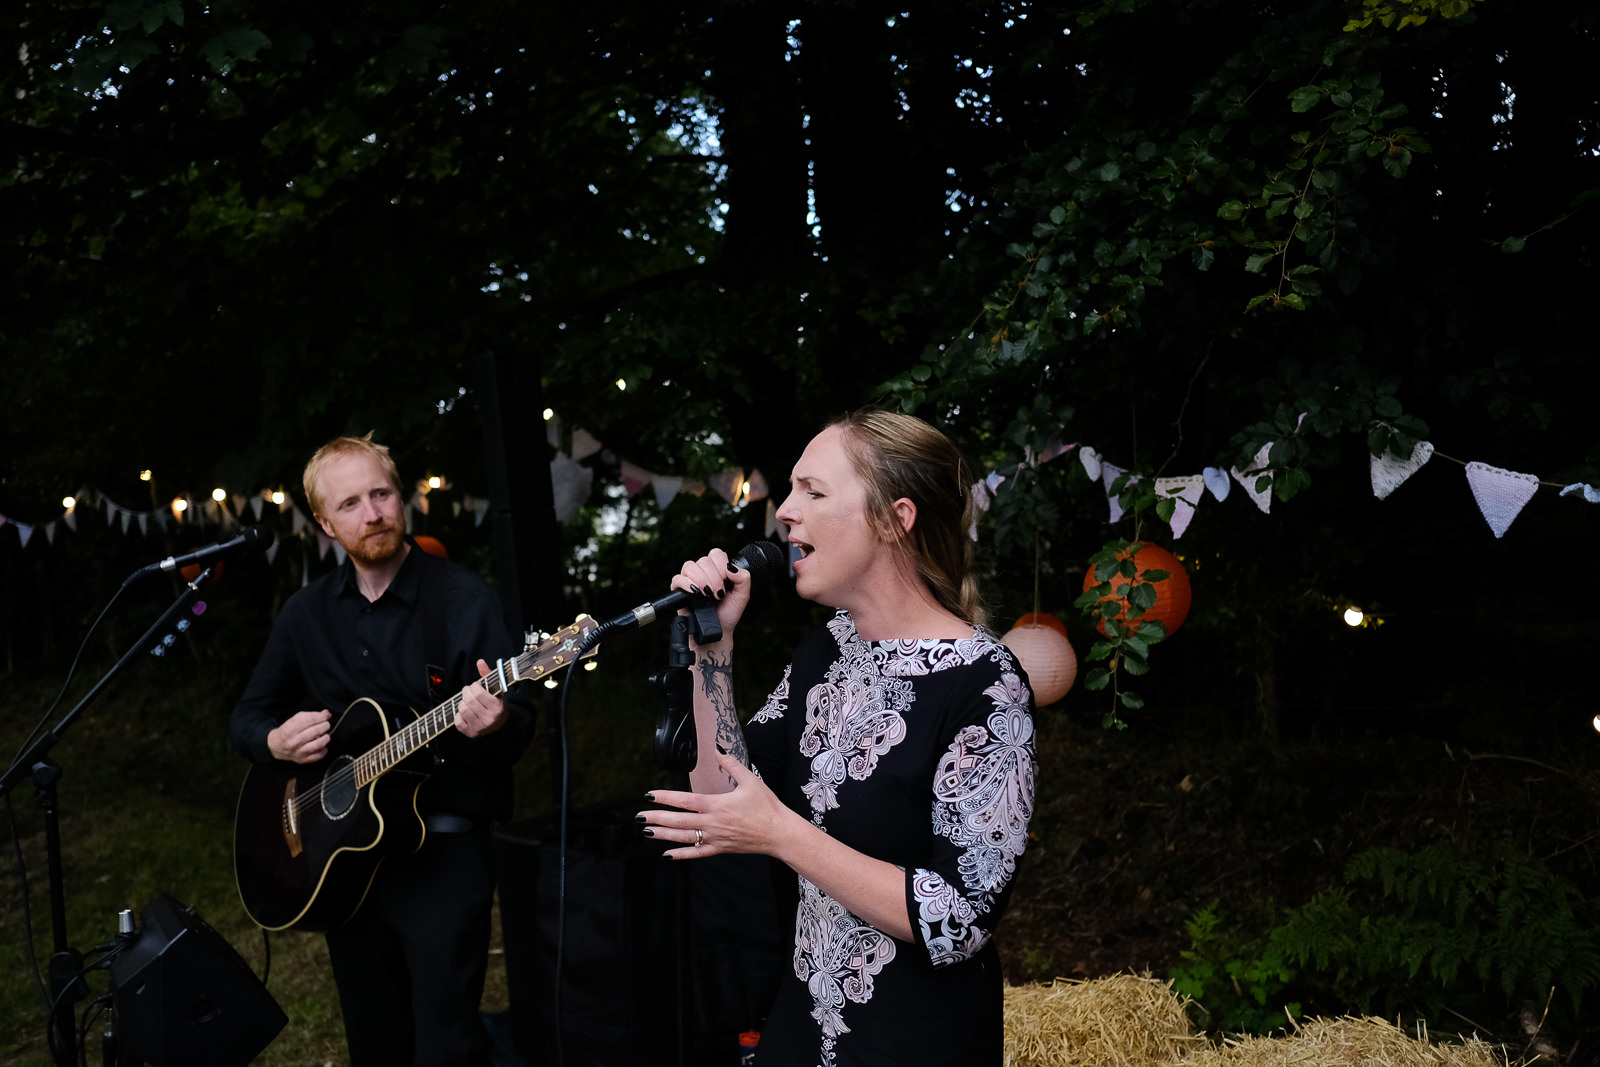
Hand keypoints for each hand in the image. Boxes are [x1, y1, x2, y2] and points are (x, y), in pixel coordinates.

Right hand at [268, 709, 331, 763]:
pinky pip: (319, 755)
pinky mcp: (303, 760)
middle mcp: (294, 741)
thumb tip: (327, 714)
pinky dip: (324, 749)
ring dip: (326, 737)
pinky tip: (322, 745)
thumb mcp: (295, 720)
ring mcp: (299, 752)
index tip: (325, 716)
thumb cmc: (288, 731)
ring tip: (325, 734)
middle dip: (325, 726)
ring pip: (319, 743)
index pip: (311, 720)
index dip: (322, 717)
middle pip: (316, 731)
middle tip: (326, 725)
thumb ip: (311, 715)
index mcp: (290, 729)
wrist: (277, 746)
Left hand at [455, 659, 508, 737]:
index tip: (476, 685)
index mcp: (497, 707)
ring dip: (462, 702)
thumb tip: (479, 661)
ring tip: (468, 701)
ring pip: (462, 709)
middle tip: (469, 691)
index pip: (479, 693)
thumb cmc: (497, 704)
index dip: (474, 686)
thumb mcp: (497, 690)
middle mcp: (489, 719)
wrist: (501, 726)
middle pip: (469, 701)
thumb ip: (488, 675)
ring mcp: (480, 727)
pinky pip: (458, 721)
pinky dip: (459, 715)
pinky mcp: (471, 733)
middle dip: (466, 692)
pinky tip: (466, 713)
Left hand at [637, 752, 799, 858]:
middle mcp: (713, 823)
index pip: (685, 801)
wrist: (779, 833)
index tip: (649, 795)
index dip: (665, 798)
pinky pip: (696, 854)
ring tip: (646, 832)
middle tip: (639, 817)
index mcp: (717, 805)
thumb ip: (731, 764)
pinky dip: (680, 855)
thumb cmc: (767, 806)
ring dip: (663, 835)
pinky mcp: (720, 849)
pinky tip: (666, 855)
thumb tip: (717, 749)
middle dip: (656, 818)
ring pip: (683, 838)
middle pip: (678, 821)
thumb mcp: (750, 780)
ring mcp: (715, 838)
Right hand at [670, 548, 752, 646]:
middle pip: (703, 560)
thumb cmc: (728, 613)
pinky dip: (687, 584)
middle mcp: (702, 572)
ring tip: (707, 595)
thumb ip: (743, 578)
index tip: (726, 581)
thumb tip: (730, 567)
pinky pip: (677, 579)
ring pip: (690, 566)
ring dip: (701, 579)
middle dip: (714, 578)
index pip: (716, 554)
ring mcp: (689, 580)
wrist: (718, 631)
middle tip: (718, 594)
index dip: (721, 565)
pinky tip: (696, 592)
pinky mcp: (678, 590)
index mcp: (717, 570)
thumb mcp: (743, 595)